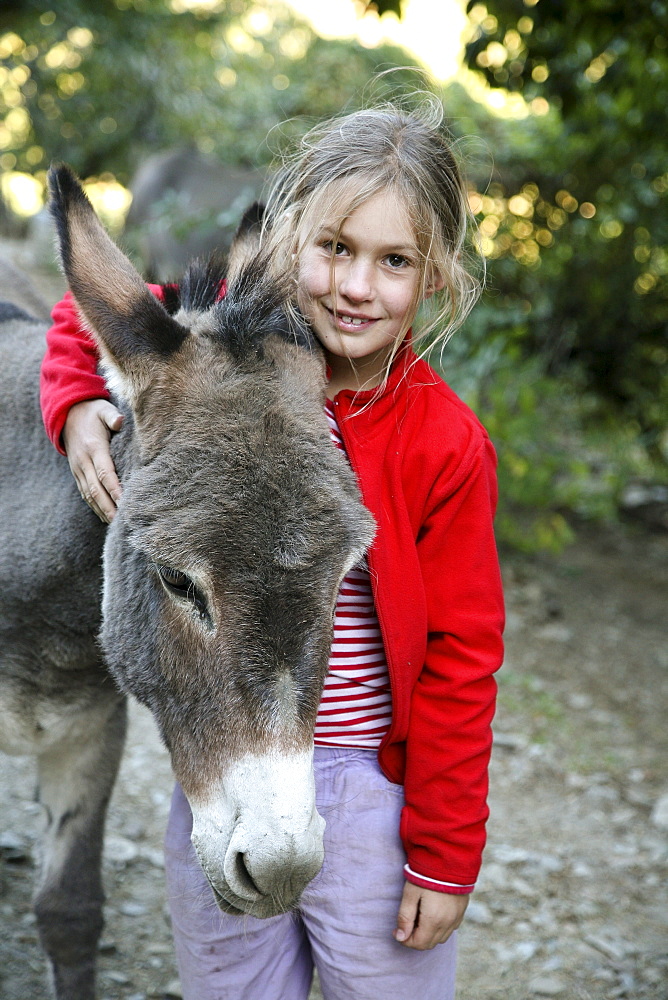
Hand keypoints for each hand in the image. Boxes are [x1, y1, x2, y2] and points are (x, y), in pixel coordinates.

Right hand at [63, 398, 123, 522]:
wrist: (68, 414)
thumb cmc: (93, 412)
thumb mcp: (103, 409)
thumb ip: (112, 416)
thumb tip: (120, 422)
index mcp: (94, 447)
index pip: (105, 472)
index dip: (115, 489)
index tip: (126, 502)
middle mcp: (84, 461)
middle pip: (96, 489)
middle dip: (110, 507)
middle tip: (124, 522)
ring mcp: (78, 469)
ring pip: (90, 494)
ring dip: (103, 510)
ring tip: (117, 525)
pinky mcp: (77, 473)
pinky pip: (85, 493)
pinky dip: (95, 506)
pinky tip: (106, 517)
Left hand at [393, 882, 468, 950]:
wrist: (449, 859)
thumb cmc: (426, 875)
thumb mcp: (410, 893)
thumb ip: (405, 917)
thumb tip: (401, 937)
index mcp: (434, 920)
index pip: (419, 943)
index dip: (405, 940)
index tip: (396, 931)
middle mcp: (447, 923)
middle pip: (430, 943)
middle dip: (416, 939)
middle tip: (406, 924)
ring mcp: (457, 918)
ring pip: (441, 938)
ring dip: (428, 935)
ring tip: (419, 918)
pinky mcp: (462, 911)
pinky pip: (451, 928)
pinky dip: (440, 928)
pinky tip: (432, 915)